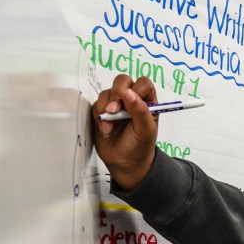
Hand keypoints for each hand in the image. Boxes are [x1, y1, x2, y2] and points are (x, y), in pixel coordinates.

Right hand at [92, 73, 158, 190]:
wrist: (125, 163)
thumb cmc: (140, 145)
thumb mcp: (145, 129)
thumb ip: (140, 110)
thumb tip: (128, 92)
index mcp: (147, 101)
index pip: (143, 83)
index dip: (136, 89)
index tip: (131, 102)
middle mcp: (131, 99)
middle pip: (122, 81)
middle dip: (116, 94)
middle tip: (114, 111)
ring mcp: (115, 104)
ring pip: (106, 92)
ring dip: (106, 108)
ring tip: (110, 127)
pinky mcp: (101, 111)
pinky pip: (95, 104)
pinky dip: (98, 116)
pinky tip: (105, 129)